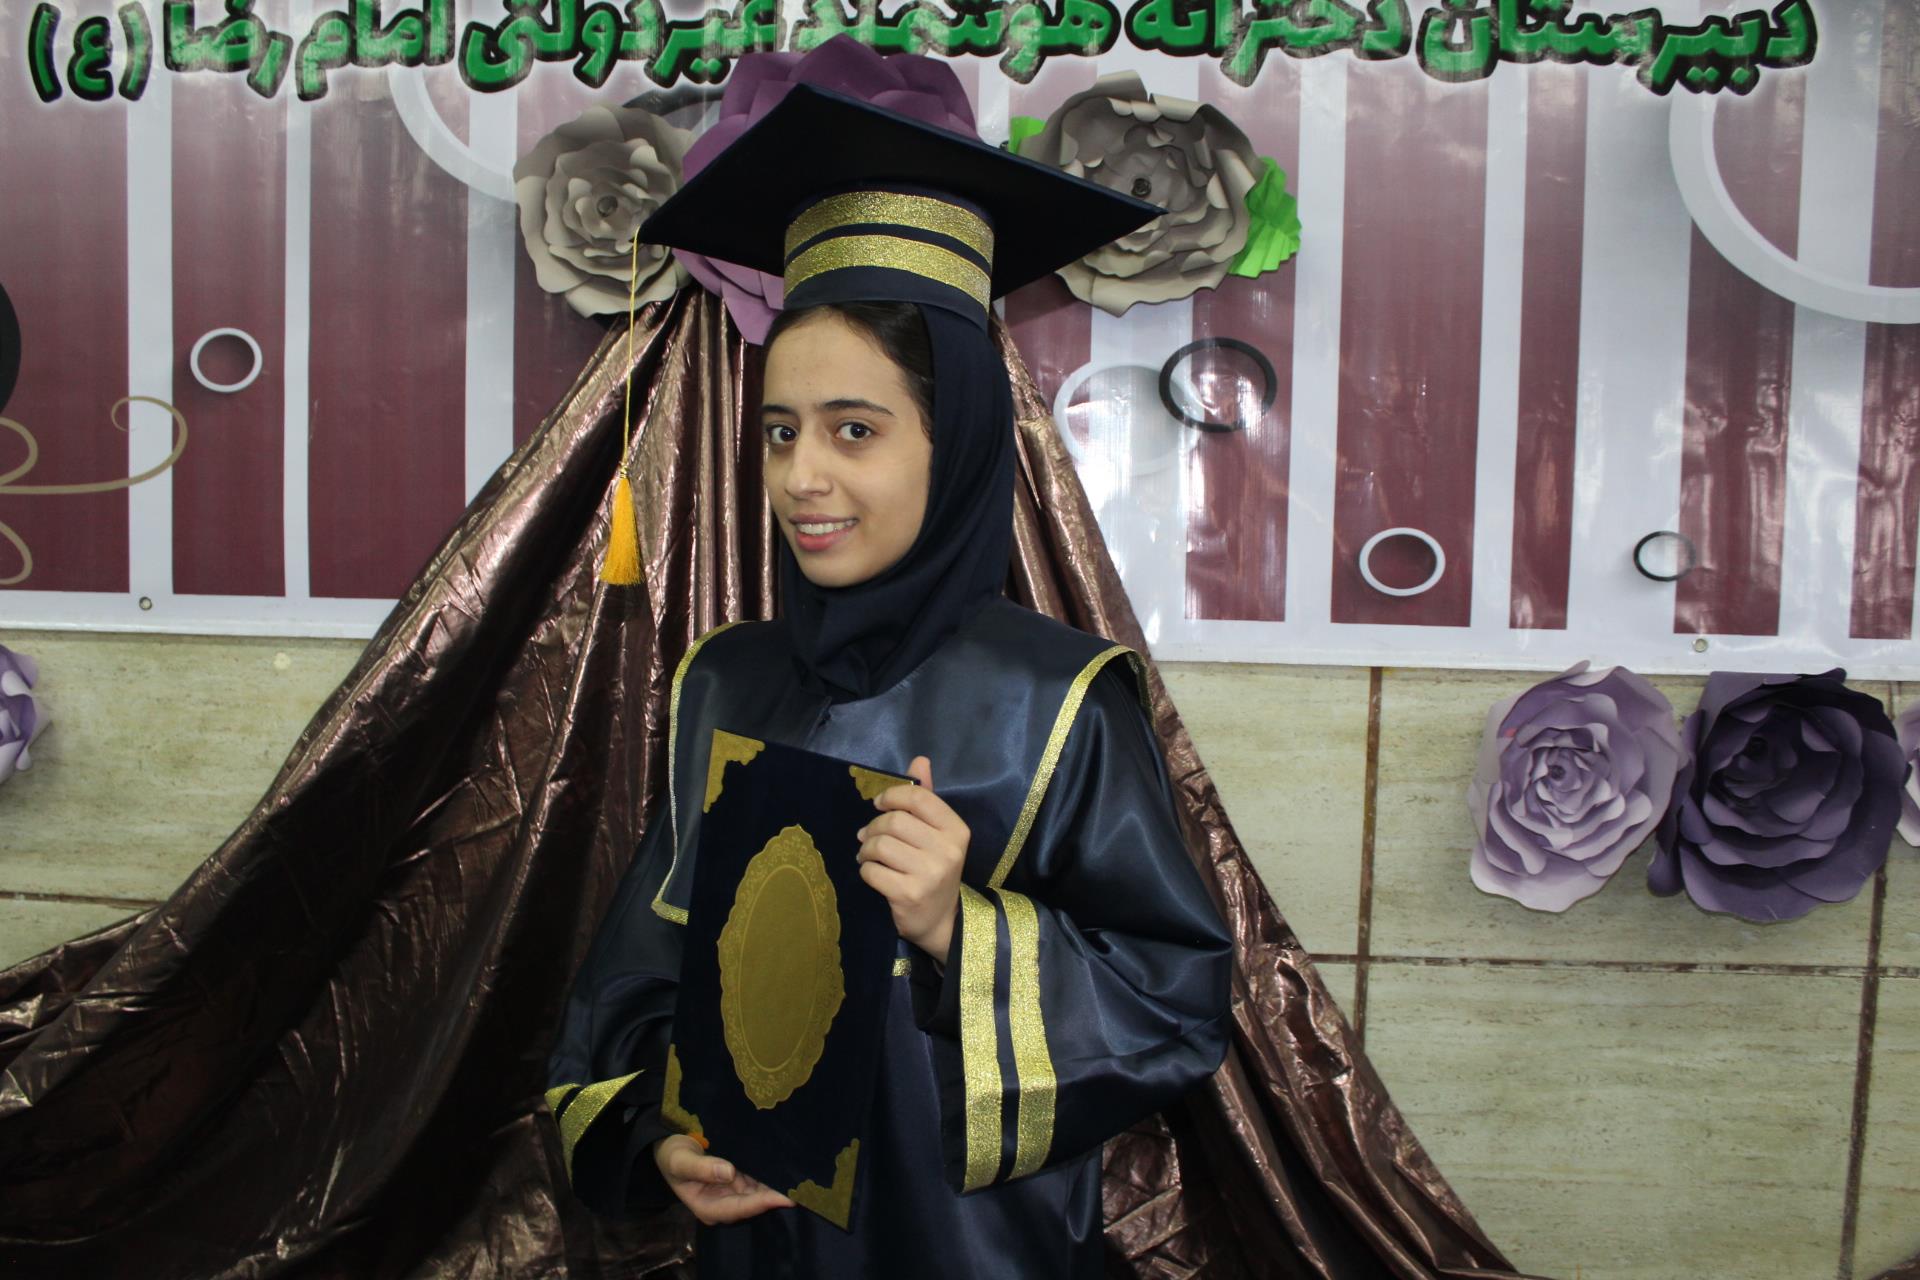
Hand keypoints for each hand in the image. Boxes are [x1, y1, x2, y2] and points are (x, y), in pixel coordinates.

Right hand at [653, 1134, 793, 1223]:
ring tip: (801, 1179)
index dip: (762, 1203)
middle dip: (775, 1197)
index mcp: (708, 1208)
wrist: (669, 1148)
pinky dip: (770, 1176)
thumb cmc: (672, 1156)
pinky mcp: (737, 1181)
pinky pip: (757, 1181)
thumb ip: (702, 1168)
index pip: (739, 1208)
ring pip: (759, 1193)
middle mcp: (723, 1204)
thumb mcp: (680, 1160)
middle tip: (802, 1189)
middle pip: (753, 1204)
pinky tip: (787, 1170)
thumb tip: (728, 1172)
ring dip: (776, 1187)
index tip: (784, 1198)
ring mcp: (732, 1193)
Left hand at [856, 755, 968, 964]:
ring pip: (881, 845)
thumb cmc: (935, 870)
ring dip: (867, 849)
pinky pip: (872, 871)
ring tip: (868, 855)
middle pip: (895, 821)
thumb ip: (927, 798)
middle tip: (869, 836)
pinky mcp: (908, 894)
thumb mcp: (938, 834)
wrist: (940, 921)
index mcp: (957, 830)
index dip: (892, 796)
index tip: (879, 805)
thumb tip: (920, 760)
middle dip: (874, 827)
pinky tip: (872, 873)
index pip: (919, 798)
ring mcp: (929, 874)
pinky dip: (866, 870)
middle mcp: (947, 850)